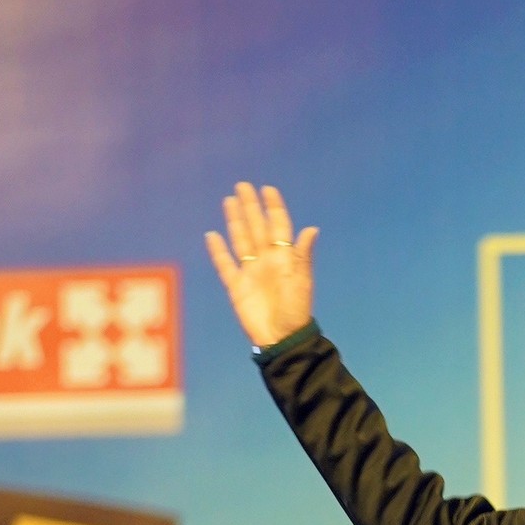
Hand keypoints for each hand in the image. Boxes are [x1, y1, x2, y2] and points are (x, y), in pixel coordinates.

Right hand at [205, 180, 317, 347]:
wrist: (281, 338)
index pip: (278, 226)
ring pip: (241, 240)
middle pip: (257, 227)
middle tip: (243, 186)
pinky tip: (212, 235)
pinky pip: (225, 265)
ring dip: (236, 221)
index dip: (273, 208)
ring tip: (230, 201)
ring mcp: (251, 272)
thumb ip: (302, 254)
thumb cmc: (296, 311)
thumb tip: (311, 229)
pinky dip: (218, 251)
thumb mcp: (301, 281)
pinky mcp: (236, 287)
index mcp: (284, 257)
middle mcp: (266, 260)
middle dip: (251, 206)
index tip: (267, 189)